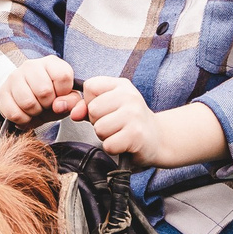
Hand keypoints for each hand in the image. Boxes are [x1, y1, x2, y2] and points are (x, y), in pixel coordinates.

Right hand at [0, 55, 79, 127]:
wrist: (28, 100)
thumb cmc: (51, 97)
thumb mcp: (66, 98)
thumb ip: (72, 101)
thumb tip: (59, 106)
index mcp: (51, 63)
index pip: (63, 76)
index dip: (63, 92)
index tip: (59, 95)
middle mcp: (31, 65)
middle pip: (44, 91)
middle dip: (48, 104)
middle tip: (46, 104)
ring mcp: (14, 77)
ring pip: (27, 102)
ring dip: (35, 112)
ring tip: (36, 108)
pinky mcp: (2, 92)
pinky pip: (14, 113)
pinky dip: (23, 119)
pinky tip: (25, 114)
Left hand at [79, 78, 225, 168]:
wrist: (158, 139)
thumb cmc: (129, 122)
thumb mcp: (109, 107)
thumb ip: (86, 107)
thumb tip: (74, 113)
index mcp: (121, 85)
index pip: (90, 86)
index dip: (92, 102)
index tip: (107, 109)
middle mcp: (129, 96)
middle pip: (92, 109)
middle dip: (98, 122)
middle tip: (115, 125)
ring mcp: (134, 115)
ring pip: (99, 128)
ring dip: (106, 136)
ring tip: (120, 134)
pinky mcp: (136, 135)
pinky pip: (108, 144)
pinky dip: (113, 148)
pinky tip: (124, 144)